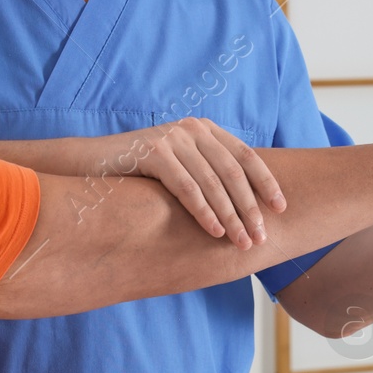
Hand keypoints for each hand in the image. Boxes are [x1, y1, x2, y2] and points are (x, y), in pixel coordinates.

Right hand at [112, 118, 285, 249]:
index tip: (281, 209)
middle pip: (233, 173)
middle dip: (251, 209)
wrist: (90, 165)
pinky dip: (204, 212)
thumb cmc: (138, 174)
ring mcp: (173, 138)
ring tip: (242, 242)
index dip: (266, 183)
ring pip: (213, 183)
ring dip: (231, 217)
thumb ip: (206, 174)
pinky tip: (215, 232)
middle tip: (261, 238)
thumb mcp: (179, 167)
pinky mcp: (153, 152)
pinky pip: (187, 188)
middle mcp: (192, 129)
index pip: (246, 157)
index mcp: (204, 130)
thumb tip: (243, 206)